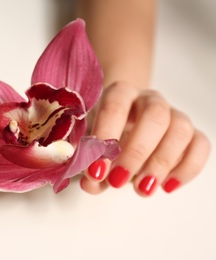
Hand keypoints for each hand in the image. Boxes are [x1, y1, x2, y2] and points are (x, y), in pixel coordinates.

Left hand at [81, 81, 210, 195]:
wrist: (125, 124)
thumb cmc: (106, 134)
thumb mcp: (91, 145)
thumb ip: (89, 163)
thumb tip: (91, 182)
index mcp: (120, 94)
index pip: (115, 107)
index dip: (105, 138)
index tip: (95, 170)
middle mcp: (149, 99)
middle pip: (154, 115)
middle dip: (136, 152)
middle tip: (117, 181)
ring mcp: (174, 114)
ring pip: (180, 130)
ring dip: (161, 163)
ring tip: (141, 189)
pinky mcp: (191, 133)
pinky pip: (201, 146)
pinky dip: (187, 169)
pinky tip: (166, 186)